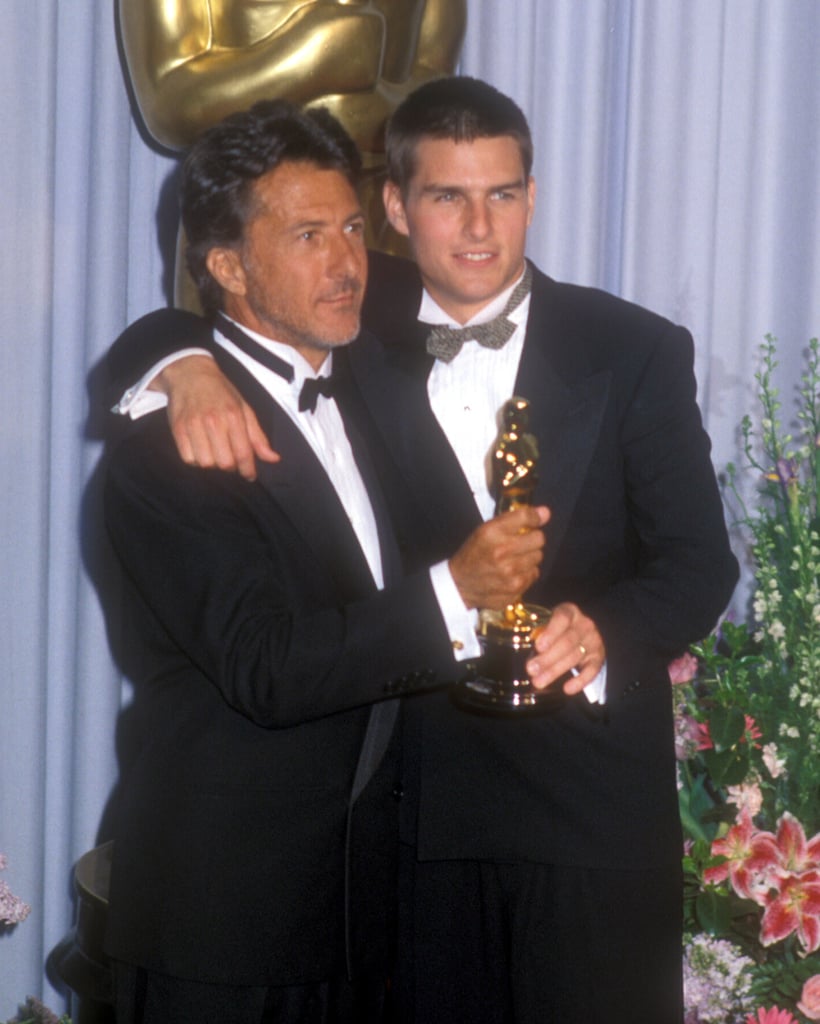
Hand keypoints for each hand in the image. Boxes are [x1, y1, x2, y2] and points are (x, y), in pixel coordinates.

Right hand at [156, 356, 278, 480]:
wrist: (190, 373)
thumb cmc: (221, 392)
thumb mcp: (244, 409)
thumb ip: (258, 437)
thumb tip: (273, 459)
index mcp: (234, 416)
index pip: (243, 453)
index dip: (248, 469)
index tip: (249, 475)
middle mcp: (213, 421)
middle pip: (225, 463)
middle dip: (230, 466)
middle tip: (230, 457)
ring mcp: (193, 425)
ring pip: (206, 463)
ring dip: (212, 463)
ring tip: (214, 452)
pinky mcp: (178, 429)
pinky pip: (188, 459)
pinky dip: (196, 460)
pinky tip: (200, 449)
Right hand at [449, 507, 548, 609]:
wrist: (460, 585)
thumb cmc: (475, 554)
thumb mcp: (486, 530)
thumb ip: (516, 519)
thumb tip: (546, 512)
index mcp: (491, 532)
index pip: (526, 516)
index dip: (534, 518)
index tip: (534, 521)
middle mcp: (501, 551)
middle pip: (539, 539)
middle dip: (532, 539)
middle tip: (520, 544)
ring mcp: (509, 572)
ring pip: (538, 557)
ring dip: (529, 557)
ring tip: (514, 559)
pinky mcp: (515, 588)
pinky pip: (534, 574)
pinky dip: (526, 572)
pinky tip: (513, 573)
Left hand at [526, 603, 605, 694]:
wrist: (581, 632)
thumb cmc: (556, 628)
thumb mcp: (548, 622)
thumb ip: (538, 632)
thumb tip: (519, 646)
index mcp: (569, 611)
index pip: (562, 619)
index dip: (551, 633)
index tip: (538, 646)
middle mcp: (584, 624)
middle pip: (567, 642)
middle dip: (547, 658)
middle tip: (531, 669)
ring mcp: (593, 641)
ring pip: (575, 657)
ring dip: (555, 671)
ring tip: (538, 681)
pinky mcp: (598, 657)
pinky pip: (591, 670)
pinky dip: (580, 681)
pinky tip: (567, 688)